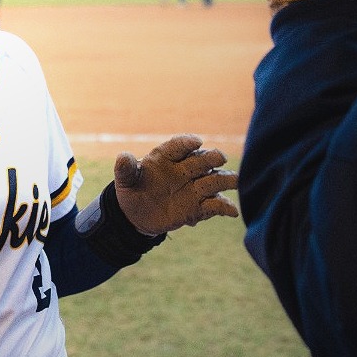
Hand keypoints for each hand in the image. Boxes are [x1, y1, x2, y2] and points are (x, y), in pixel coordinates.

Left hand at [112, 134, 238, 234]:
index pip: (178, 146)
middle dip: (211, 158)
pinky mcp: (199, 207)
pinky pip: (215, 205)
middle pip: (202, 160)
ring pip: (214, 180)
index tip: (197, 142)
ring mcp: (194, 187)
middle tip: (219, 158)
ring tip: (234, 181)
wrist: (138, 214)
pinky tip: (232, 211)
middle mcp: (185, 169)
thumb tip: (122, 157)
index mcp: (166, 157)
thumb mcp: (125, 180)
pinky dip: (225, 207)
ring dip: (225, 179)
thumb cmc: (133, 190)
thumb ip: (125, 169)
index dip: (187, 142)